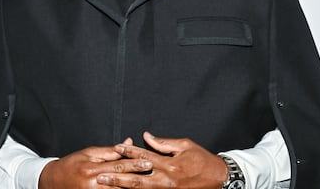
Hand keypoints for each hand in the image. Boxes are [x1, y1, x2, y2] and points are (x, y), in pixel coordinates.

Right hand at [39, 138, 152, 188]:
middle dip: (138, 180)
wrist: (52, 182)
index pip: (118, 166)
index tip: (148, 162)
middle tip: (154, 177)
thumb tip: (128, 142)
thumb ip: (110, 150)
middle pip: (120, 182)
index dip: (134, 164)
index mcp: (92, 169)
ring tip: (148, 187)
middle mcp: (93, 184)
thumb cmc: (71, 165)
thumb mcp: (89, 153)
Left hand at [97, 131, 227, 188]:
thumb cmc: (203, 160)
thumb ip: (164, 143)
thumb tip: (146, 137)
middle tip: (100, 177)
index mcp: (170, 165)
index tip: (116, 147)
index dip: (130, 151)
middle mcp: (166, 181)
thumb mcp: (185, 145)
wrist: (219, 179)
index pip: (145, 156)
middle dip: (117, 178)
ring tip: (106, 186)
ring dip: (122, 188)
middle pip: (136, 180)